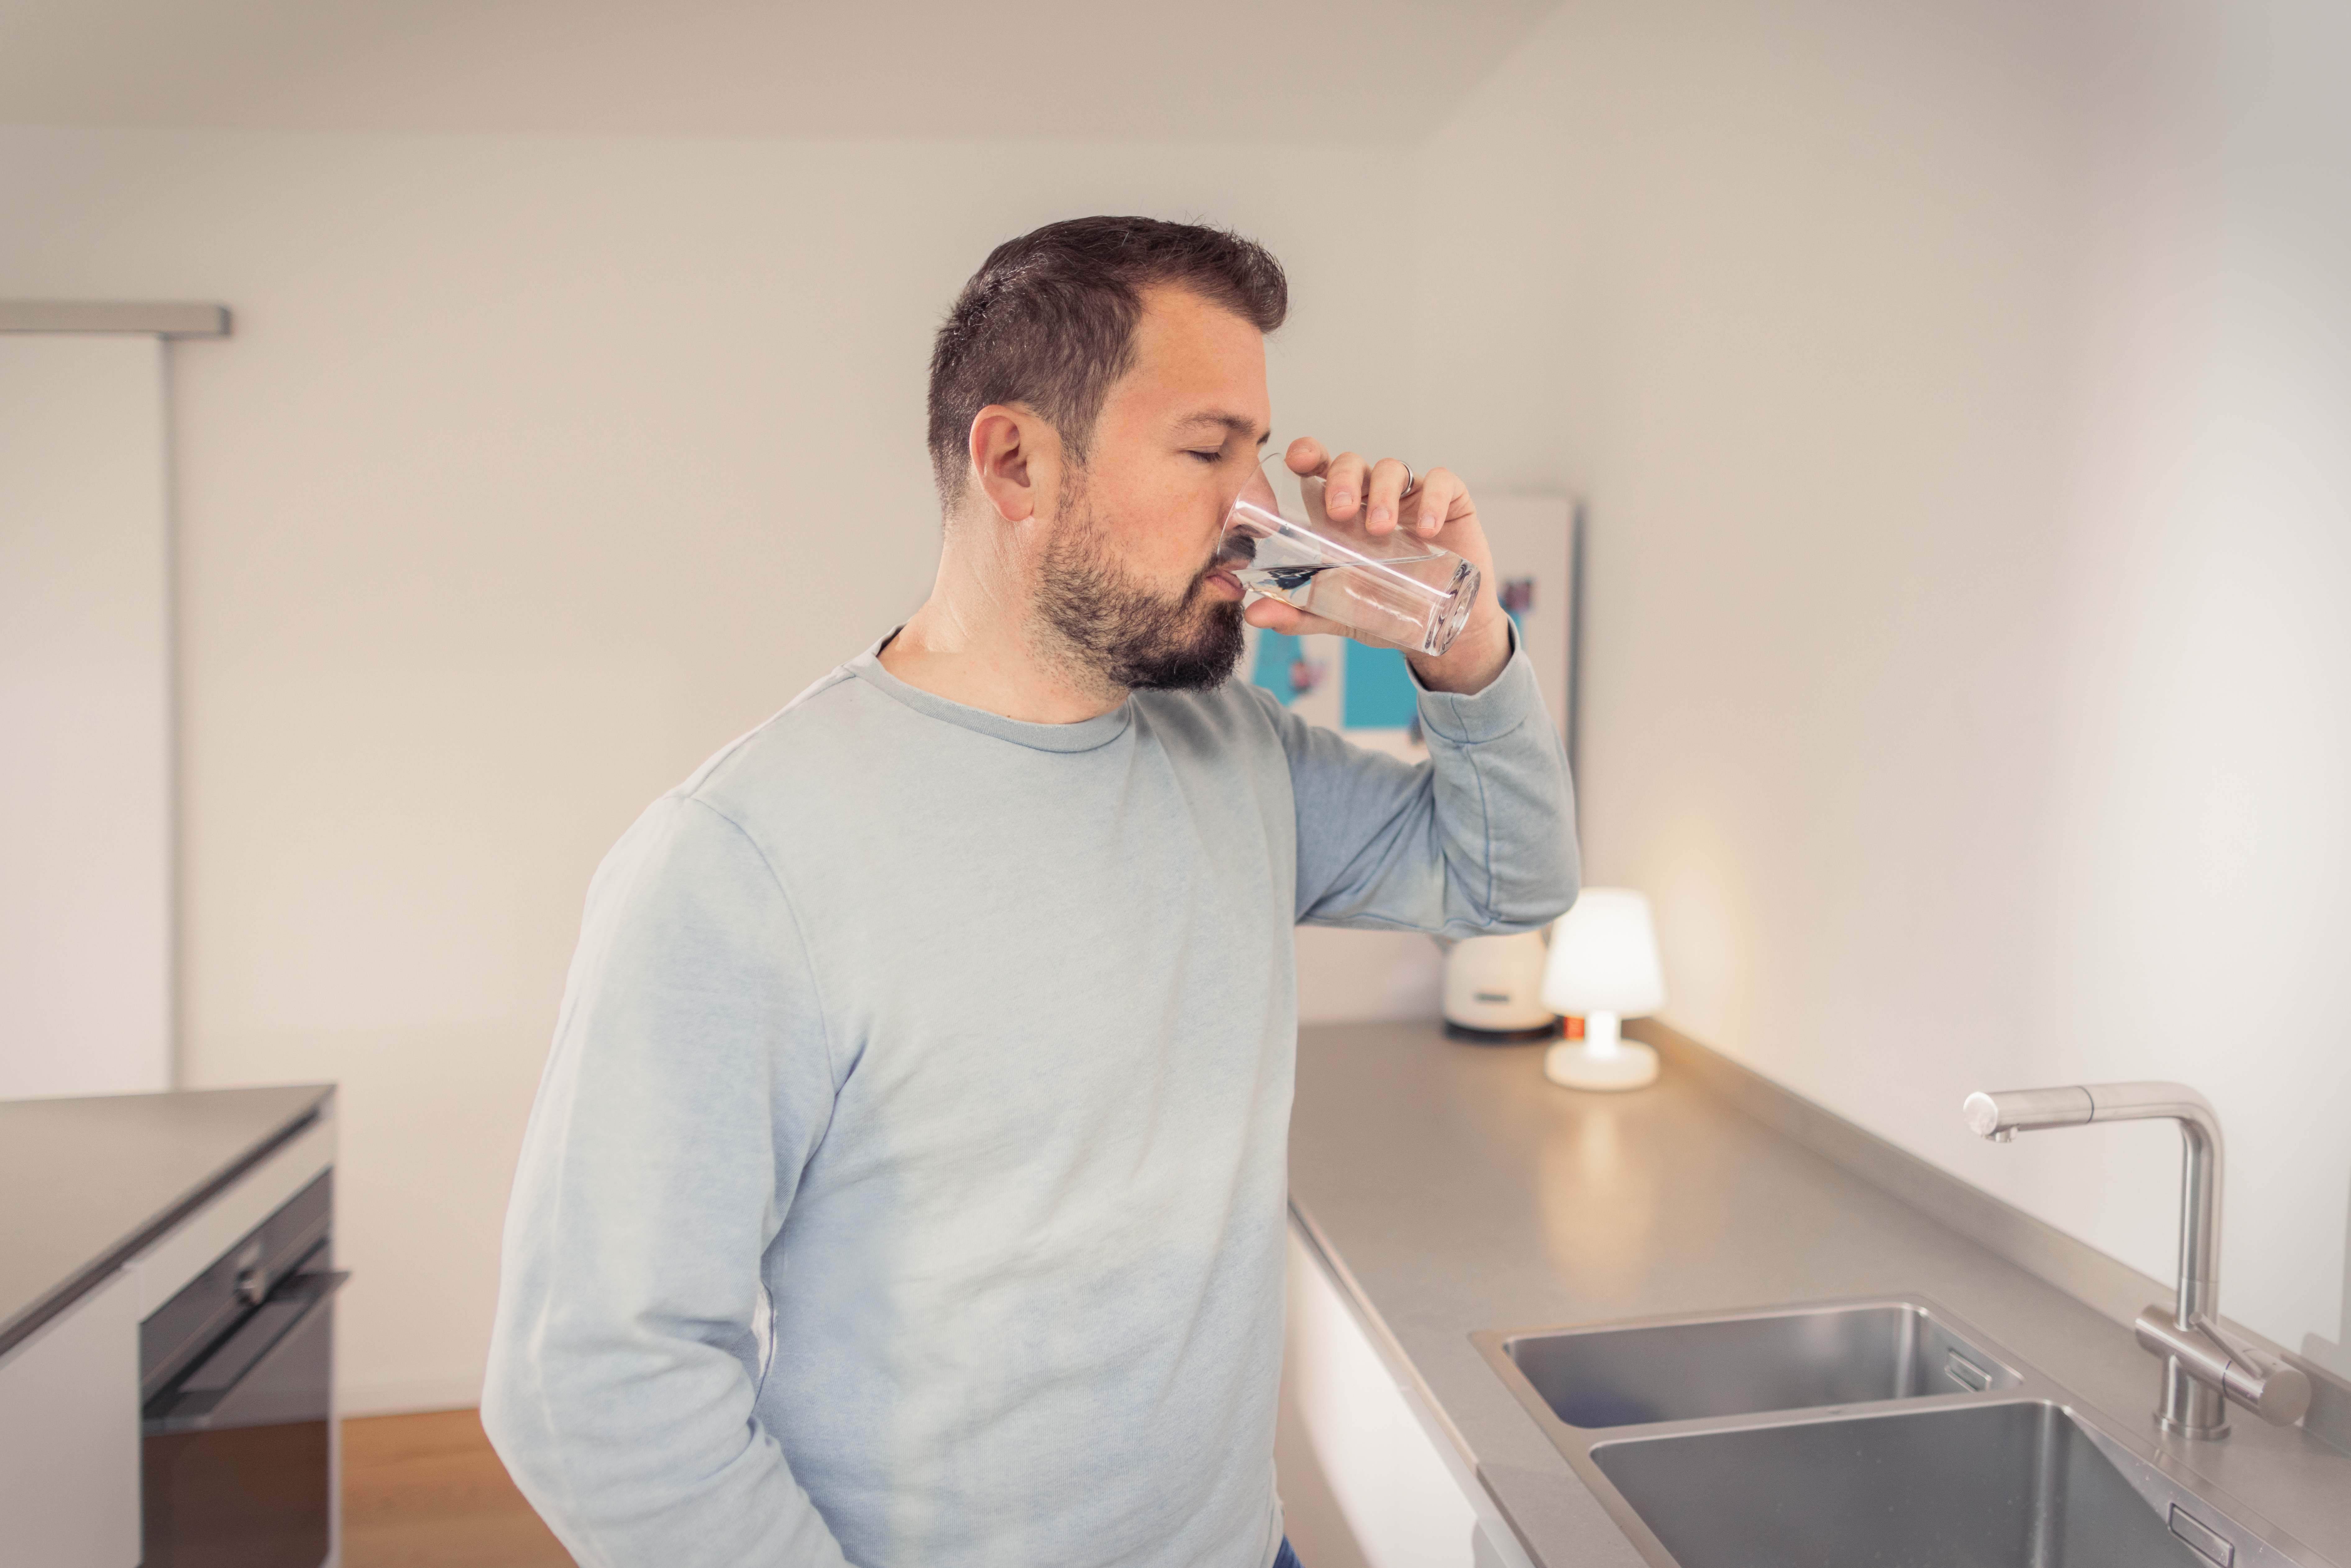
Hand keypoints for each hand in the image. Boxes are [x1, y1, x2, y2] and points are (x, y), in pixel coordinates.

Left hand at [1242, 437, 1512, 695]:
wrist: (1445, 632)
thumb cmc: (1387, 609)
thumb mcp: (1339, 614)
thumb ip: (1299, 612)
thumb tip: (1254, 615)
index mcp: (1340, 512)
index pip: (1319, 467)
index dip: (1307, 453)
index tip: (1297, 460)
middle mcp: (1371, 496)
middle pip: (1352, 464)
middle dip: (1343, 480)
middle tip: (1339, 513)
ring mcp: (1411, 496)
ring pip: (1393, 468)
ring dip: (1383, 494)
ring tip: (1380, 530)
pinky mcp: (1450, 502)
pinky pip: (1441, 483)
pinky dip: (1433, 501)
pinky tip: (1426, 530)